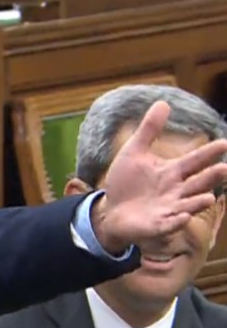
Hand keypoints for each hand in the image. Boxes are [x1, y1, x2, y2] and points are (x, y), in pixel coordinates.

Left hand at [91, 100, 226, 252]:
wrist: (111, 209)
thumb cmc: (127, 182)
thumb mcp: (134, 152)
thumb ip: (149, 130)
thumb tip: (163, 102)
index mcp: (172, 172)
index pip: (194, 160)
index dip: (208, 153)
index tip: (224, 143)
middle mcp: (176, 191)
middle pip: (198, 183)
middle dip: (212, 177)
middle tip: (225, 168)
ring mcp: (168, 209)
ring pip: (188, 205)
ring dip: (198, 202)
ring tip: (209, 197)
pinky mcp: (156, 225)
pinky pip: (168, 224)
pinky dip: (175, 221)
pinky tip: (182, 217)